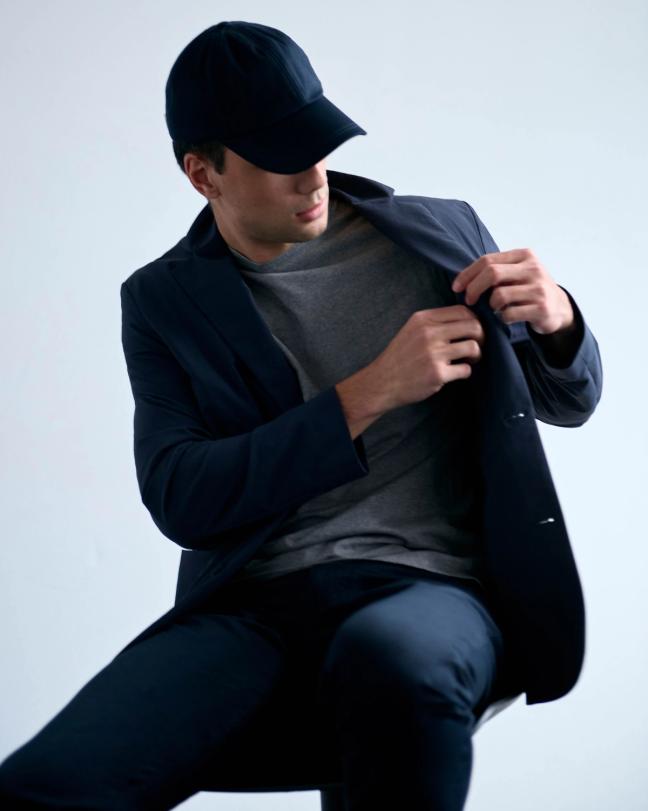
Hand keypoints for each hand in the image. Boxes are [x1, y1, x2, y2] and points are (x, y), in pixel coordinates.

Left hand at [451, 248, 574, 335]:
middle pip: (492, 273)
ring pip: (499, 296)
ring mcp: (539, 288)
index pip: (487, 260)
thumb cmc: (529, 289)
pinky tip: (506, 317)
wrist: (559, 308)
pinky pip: (509, 314)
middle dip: (474, 288)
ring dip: (491, 306)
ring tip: (495, 308)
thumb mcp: (517, 273)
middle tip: (469, 300)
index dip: (468, 274)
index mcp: (524, 255)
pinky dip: (502, 318)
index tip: (456, 287)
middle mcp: (533, 268)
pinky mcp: (541, 308)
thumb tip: (462, 279)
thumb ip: (495, 270)